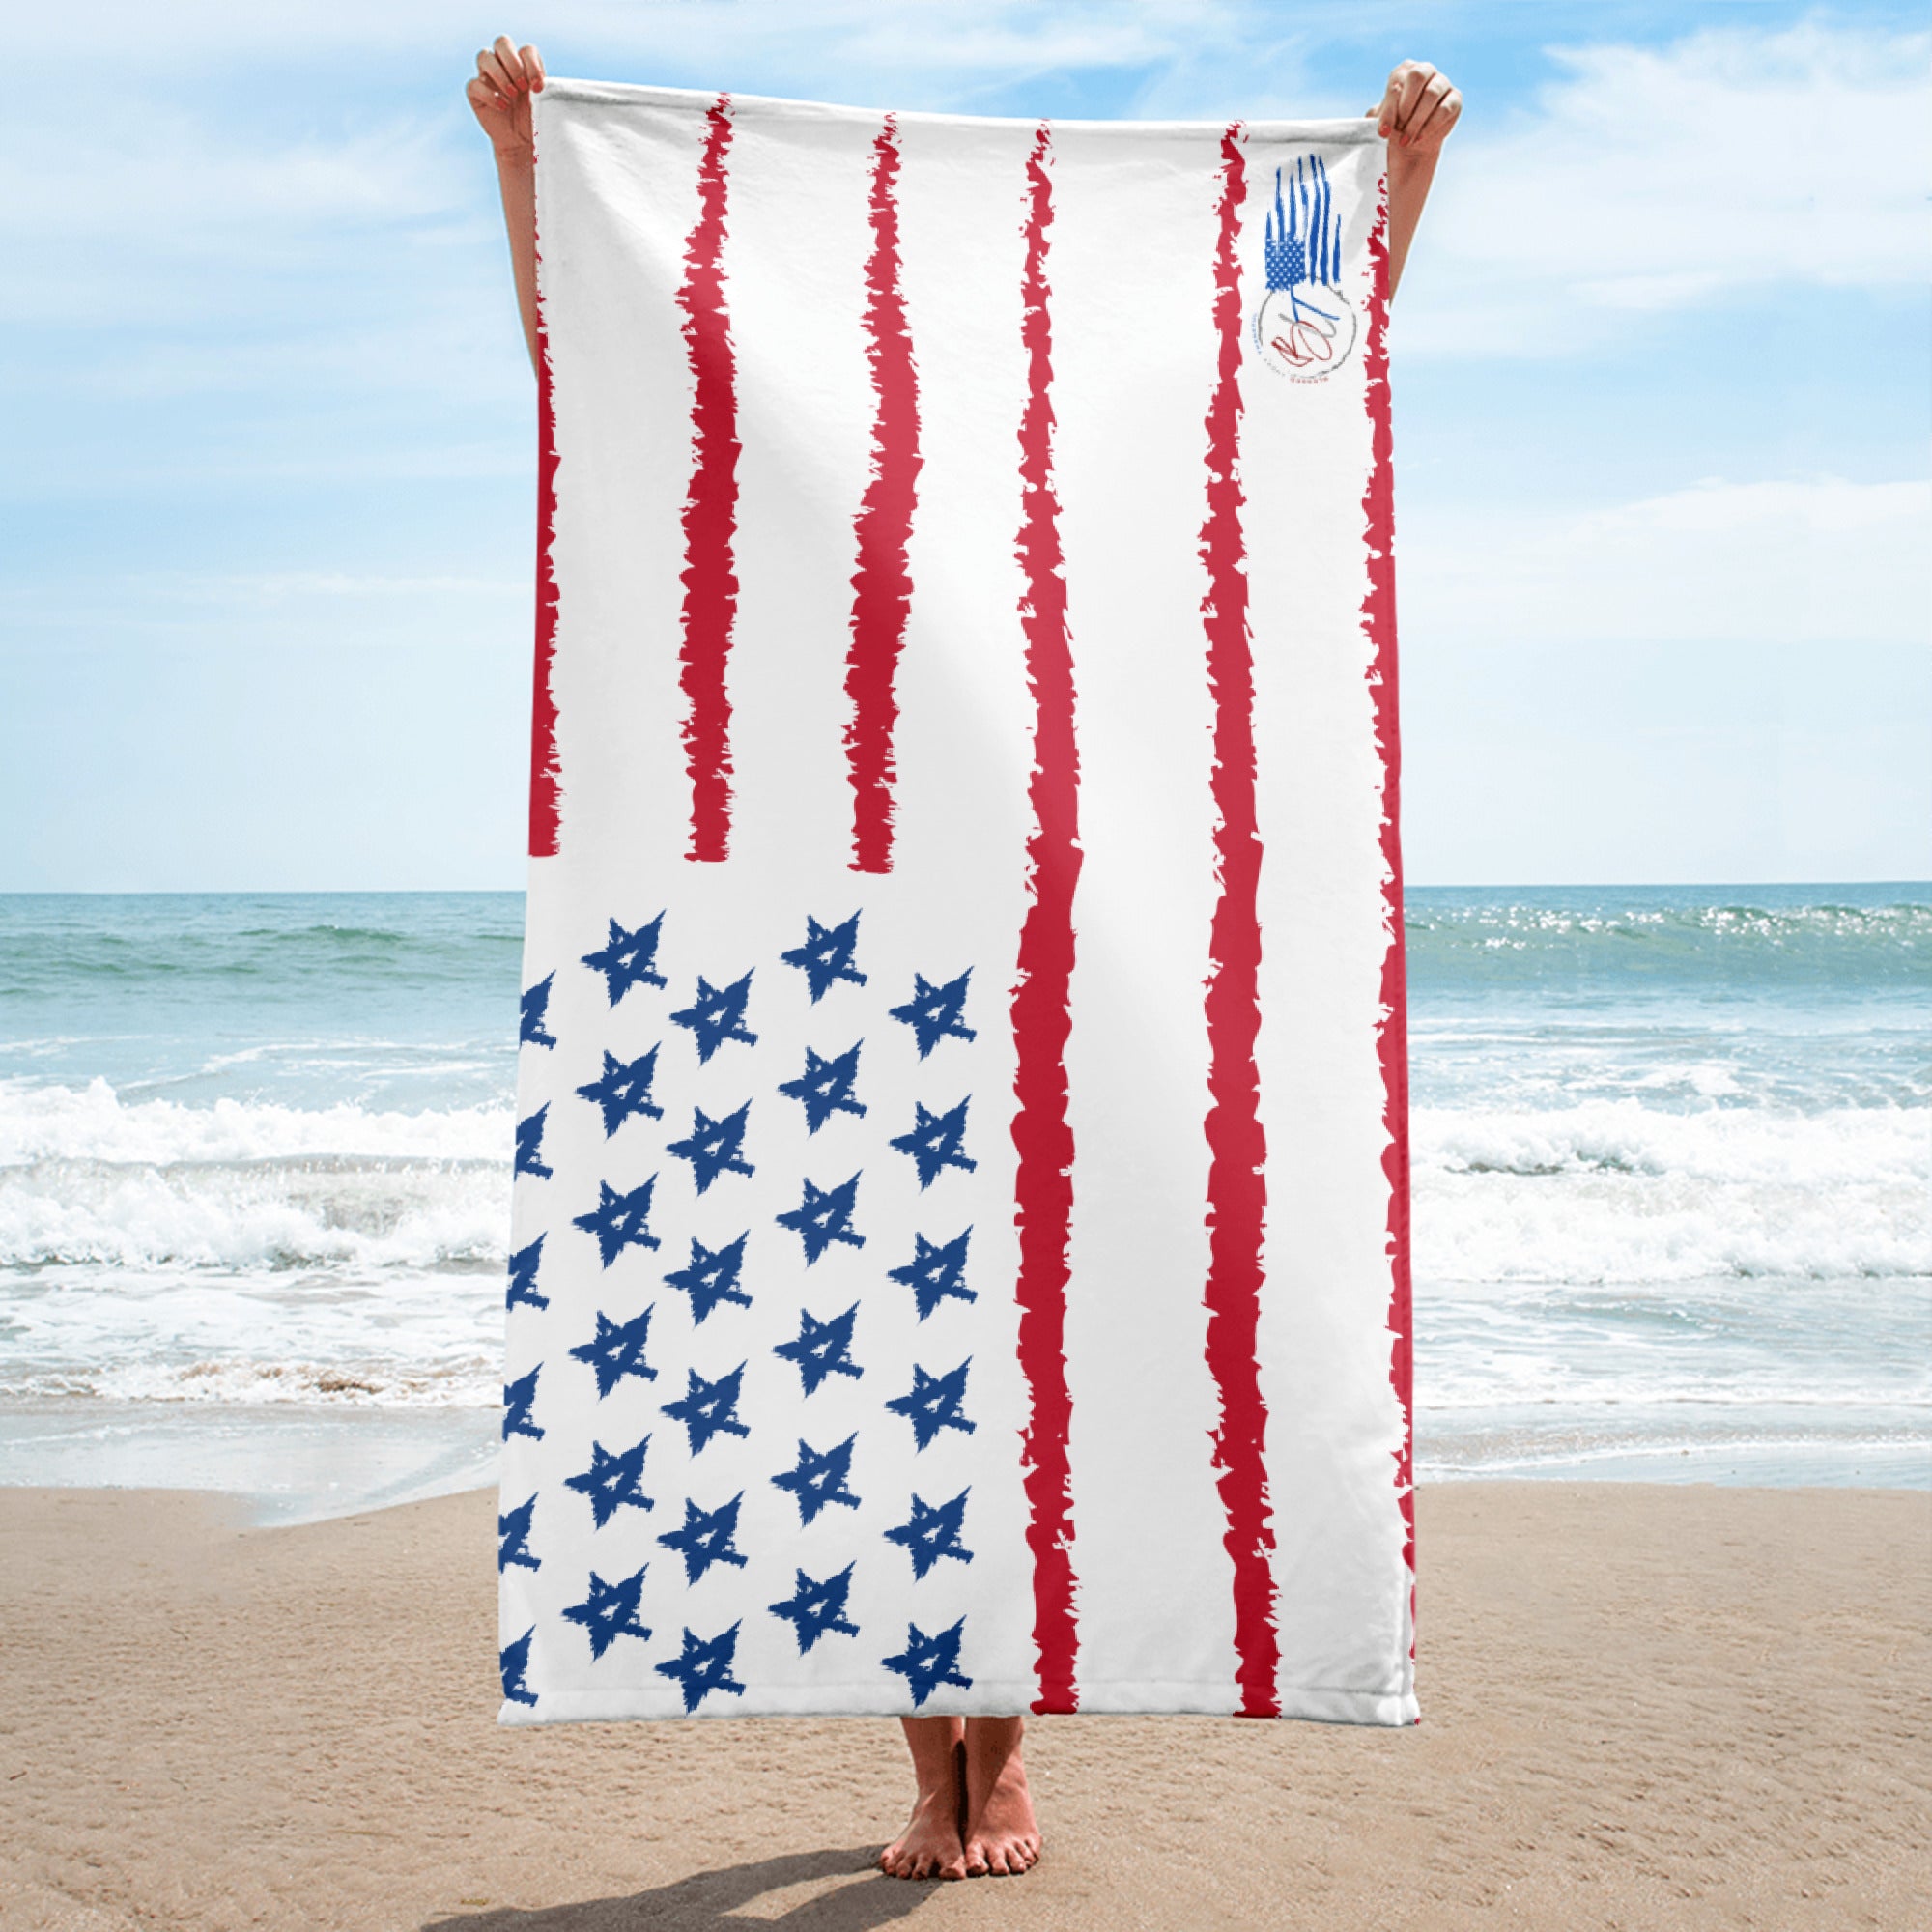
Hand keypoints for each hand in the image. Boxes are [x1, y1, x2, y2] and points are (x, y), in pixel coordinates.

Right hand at [467, 35, 544, 162]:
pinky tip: (503, 107)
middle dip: (513, 62)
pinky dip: (489, 95)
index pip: (526, 50)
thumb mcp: (545, 105)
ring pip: (484, 56)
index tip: (538, 88)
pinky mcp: (475, 92)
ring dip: (499, 74)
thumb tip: (540, 86)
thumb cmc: (536, 121)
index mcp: (524, 64)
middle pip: (502, 42)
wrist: (523, 143)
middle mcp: (504, 65)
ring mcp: (487, 76)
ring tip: (512, 95)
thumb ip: (544, 90)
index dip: (532, 65)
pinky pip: (474, 84)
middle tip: (522, 86)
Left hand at [1370, 60, 1460, 156]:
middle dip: (1406, 106)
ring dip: (1417, 120)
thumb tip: (1378, 118)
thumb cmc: (1393, 127)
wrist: (1411, 143)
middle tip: (1399, 128)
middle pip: (1418, 76)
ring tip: (1406, 140)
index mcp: (1405, 70)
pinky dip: (1430, 126)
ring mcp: (1442, 82)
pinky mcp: (1455, 98)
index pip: (1397, 81)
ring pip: (1432, 93)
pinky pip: (1445, 108)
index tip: (1383, 132)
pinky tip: (1419, 138)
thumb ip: (1380, 115)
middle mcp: (1425, 70)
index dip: (1390, 108)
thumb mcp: (1382, 121)